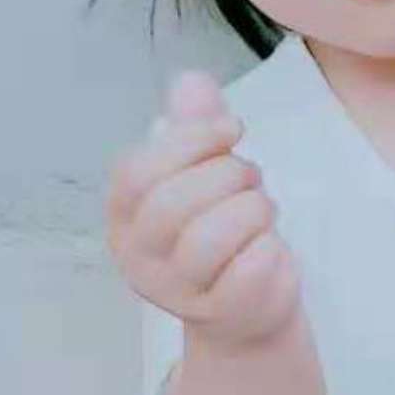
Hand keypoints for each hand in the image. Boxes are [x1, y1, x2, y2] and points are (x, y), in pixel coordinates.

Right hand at [105, 68, 300, 348]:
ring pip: (213, 235)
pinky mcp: (222, 313)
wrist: (248, 308)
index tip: (232, 129)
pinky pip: (252, 266)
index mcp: (123, 216)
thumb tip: (191, 81)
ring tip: (260, 212)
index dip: (191, 140)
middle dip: (228, 175)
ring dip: (254, 209)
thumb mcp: (205, 171)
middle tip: (251, 179)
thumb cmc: (222, 231)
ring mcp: (177, 292)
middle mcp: (138, 257)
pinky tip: (268, 247)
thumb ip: (196, 126)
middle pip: (172, 202)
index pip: (137, 171)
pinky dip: (271, 246)